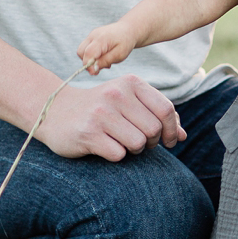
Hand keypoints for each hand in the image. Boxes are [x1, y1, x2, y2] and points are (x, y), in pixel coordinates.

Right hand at [37, 71, 184, 160]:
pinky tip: (105, 146)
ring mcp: (101, 114)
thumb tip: (182, 136)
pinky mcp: (88, 133)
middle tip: (140, 143)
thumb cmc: (100, 108)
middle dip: (152, 142)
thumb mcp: (128, 102)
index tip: (170, 141)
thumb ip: (156, 115)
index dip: (172, 130)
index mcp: (130, 83)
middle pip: (154, 129)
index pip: (166, 109)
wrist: (55, 111)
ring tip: (122, 144)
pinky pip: (118, 154)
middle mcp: (116, 95)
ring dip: (134, 150)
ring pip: (138, 143)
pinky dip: (116, 155)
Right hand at [78, 20, 135, 74]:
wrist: (128, 29)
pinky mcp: (91, 37)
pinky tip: (103, 56)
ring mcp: (91, 35)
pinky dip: (92, 55)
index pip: (88, 53)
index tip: (94, 73)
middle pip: (81, 52)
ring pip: (81, 51)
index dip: (88, 65)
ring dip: (89, 59)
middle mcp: (93, 35)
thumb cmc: (125, 42)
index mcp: (101, 39)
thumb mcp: (119, 55)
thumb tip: (92, 69)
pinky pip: (86, 48)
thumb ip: (105, 61)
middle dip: (88, 63)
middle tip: (101, 67)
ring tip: (104, 61)